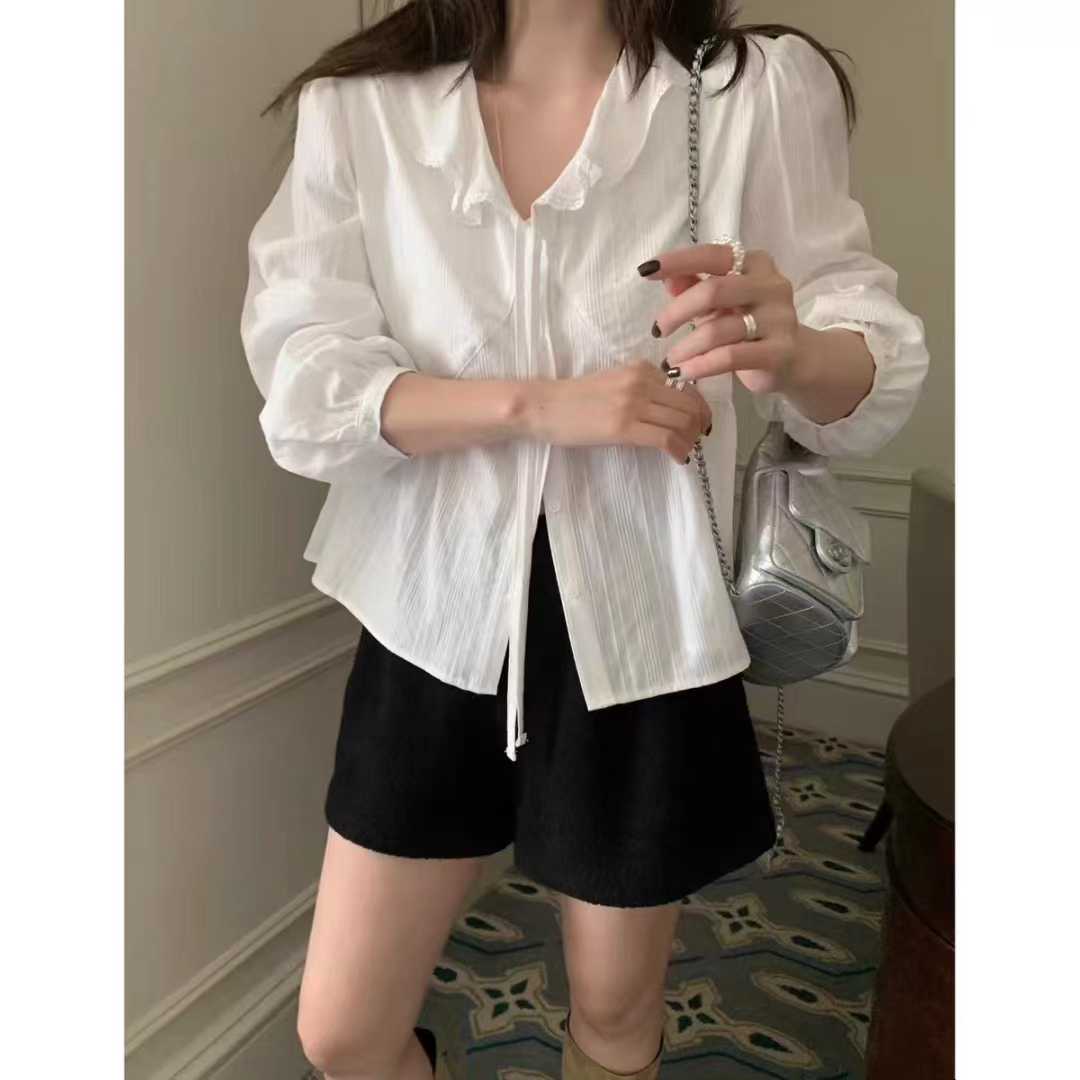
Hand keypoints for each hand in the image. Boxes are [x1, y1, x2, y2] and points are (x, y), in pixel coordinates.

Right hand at [524, 360, 711, 463]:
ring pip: (683, 422)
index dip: (698, 408)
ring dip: (691, 441)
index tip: (697, 423)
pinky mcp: (623, 427)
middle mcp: (641, 382)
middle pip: (690, 405)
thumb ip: (641, 389)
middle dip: (699, 426)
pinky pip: (666, 439)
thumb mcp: (614, 382)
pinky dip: (679, 451)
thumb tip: (670, 408)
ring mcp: (633, 404)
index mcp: (641, 369)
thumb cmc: (574, 399)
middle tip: (696, 440)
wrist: (544, 405)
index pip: (685, 388)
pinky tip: (678, 458)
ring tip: (686, 451)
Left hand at [639, 242, 807, 394]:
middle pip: (713, 291)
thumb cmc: (750, 324)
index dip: (677, 261)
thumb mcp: (720, 302)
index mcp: (755, 264)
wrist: (794, 359)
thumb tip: (663, 276)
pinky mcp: (779, 351)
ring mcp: (778, 318)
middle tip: (658, 330)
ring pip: (719, 329)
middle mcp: (770, 285)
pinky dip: (700, 366)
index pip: (712, 255)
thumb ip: (693, 286)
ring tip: (670, 361)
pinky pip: (730, 357)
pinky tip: (684, 373)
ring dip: (686, 347)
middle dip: (677, 311)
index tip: (645, 271)